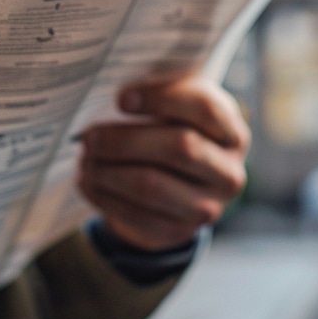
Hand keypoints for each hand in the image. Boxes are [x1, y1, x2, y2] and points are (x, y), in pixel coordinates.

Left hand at [77, 77, 249, 251]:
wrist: (177, 187)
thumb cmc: (172, 133)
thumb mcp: (178, 110)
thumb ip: (160, 93)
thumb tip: (114, 86)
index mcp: (232, 133)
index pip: (204, 108)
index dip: (161, 99)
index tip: (121, 98)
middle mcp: (228, 174)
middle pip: (178, 148)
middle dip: (125, 139)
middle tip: (89, 134)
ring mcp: (206, 208)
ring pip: (150, 185)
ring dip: (107, 169)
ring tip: (84, 157)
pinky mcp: (177, 232)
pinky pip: (135, 214)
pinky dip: (103, 195)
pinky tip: (86, 181)